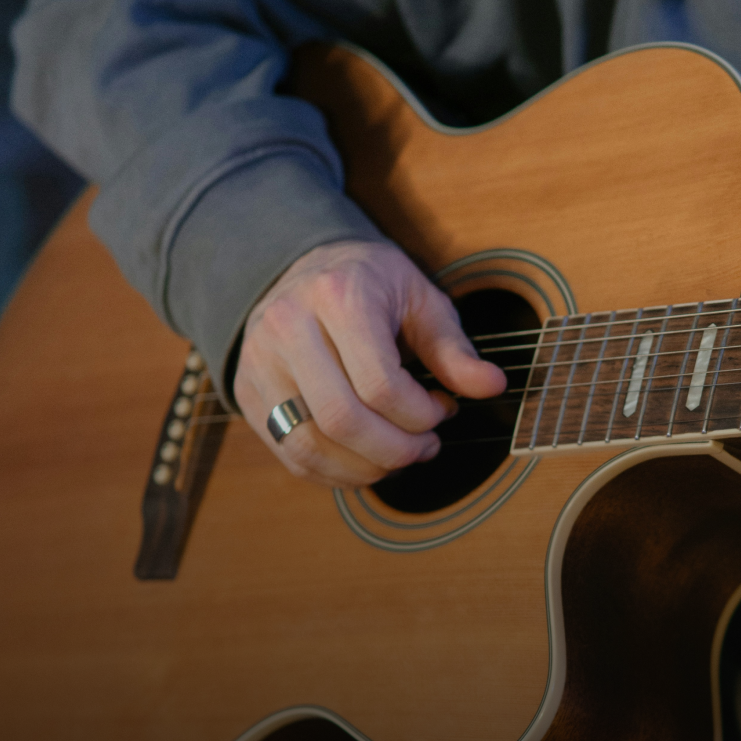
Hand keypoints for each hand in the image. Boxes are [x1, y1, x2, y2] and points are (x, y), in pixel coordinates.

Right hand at [233, 238, 506, 487]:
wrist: (299, 267)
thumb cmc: (368, 285)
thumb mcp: (420, 300)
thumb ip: (453, 349)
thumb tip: (491, 385)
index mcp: (338, 297)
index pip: (380, 384)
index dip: (420, 416)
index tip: (443, 411)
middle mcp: (289, 328)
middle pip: (342, 421)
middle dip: (397, 449)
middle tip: (425, 446)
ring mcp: (260, 364)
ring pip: (310, 446)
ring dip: (366, 469)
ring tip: (399, 456)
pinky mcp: (249, 394)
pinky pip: (290, 455)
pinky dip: (335, 473)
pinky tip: (366, 461)